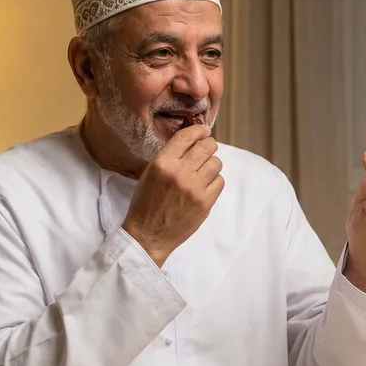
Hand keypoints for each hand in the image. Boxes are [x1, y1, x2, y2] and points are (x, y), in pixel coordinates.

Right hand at [123, 125, 223, 266]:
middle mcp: (180, 173)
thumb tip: (192, 140)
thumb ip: (170, 156)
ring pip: (216, 163)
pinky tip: (204, 186)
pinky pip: (220, 181)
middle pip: (207, 146)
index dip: (199, 130)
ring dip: (211, 164)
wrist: (149, 235)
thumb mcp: (150, 173)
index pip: (187, 136)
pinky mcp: (205, 202)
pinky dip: (214, 181)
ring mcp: (195, 188)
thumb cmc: (146, 203)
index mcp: (163, 163)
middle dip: (208, 145)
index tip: (203, 130)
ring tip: (203, 171)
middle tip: (206, 148)